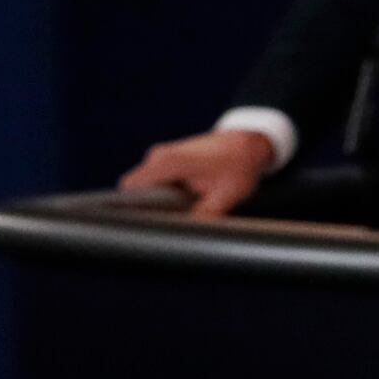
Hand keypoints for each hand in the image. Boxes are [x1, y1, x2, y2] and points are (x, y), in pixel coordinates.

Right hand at [117, 129, 275, 218]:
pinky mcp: (168, 158)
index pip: (131, 190)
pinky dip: (163, 193)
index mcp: (168, 163)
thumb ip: (204, 216)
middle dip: (145, 208)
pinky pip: (155, 180)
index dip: (131, 209)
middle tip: (165, 224)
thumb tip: (188, 237)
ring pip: (145, 185)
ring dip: (156, 201)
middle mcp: (159, 156)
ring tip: (177, 214)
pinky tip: (182, 203)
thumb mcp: (226, 196)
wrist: (248, 141)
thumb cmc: (239, 165)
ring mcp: (162, 155)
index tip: (142, 226)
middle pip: (135, 189)